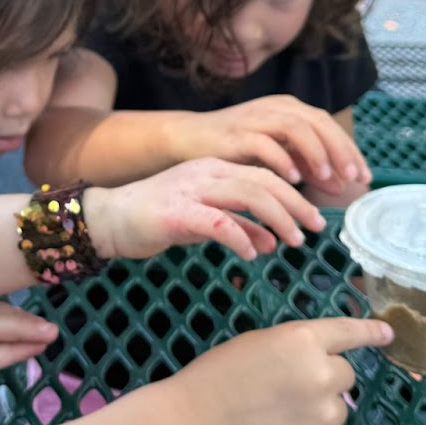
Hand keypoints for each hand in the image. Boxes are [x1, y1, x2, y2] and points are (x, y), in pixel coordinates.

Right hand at [87, 158, 325, 261]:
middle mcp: (207, 172)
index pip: (265, 174)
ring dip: (277, 220)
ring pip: (248, 195)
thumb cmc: (156, 219)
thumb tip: (269, 243)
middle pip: (264, 181)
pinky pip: (218, 222)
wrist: (108, 218)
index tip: (314, 219)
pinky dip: (241, 237)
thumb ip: (237, 226)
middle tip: (316, 229)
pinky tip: (251, 255)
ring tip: (293, 242)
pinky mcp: (177, 212)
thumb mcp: (204, 221)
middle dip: (295, 206)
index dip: (294, 195)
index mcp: (215, 169)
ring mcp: (191, 189)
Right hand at [167, 97, 370, 189]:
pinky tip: (294, 178)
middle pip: (317, 122)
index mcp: (287, 109)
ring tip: (327, 179)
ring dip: (315, 154)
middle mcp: (274, 107)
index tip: (363, 176)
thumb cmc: (233, 149)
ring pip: (296, 128)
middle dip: (339, 151)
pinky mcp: (235, 134)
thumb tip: (338, 185)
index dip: (348, 148)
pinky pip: (264, 142)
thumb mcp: (277, 156)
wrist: (187, 139)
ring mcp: (254, 118)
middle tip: (352, 178)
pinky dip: (283, 159)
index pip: (327, 125)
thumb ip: (306, 167)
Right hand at [169, 317, 394, 424]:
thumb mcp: (258, 344)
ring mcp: (326, 414)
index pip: (348, 332)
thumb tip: (320, 362)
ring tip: (279, 417)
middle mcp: (323, 374)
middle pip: (345, 374)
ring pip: (337, 408)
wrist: (198, 423)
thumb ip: (294, 348)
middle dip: (325, 379)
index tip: (388, 334)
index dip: (370, 332)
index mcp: (303, 340)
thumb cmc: (217, 375)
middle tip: (289, 389)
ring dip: (318, 410)